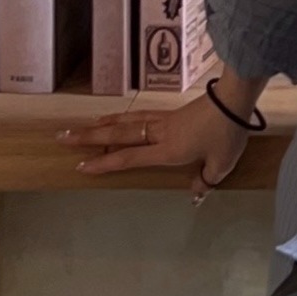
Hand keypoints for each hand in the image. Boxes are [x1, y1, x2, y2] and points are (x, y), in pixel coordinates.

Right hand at [62, 76, 263, 197]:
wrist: (234, 102)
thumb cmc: (228, 135)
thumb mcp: (221, 165)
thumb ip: (207, 180)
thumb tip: (195, 193)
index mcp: (167, 150)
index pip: (129, 158)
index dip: (104, 163)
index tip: (81, 167)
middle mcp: (158, 134)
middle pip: (117, 135)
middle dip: (88, 138)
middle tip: (62, 137)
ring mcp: (163, 120)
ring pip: (125, 122)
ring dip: (102, 125)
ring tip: (82, 127)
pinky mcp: (170, 112)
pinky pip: (139, 114)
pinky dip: (122, 117)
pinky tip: (116, 117)